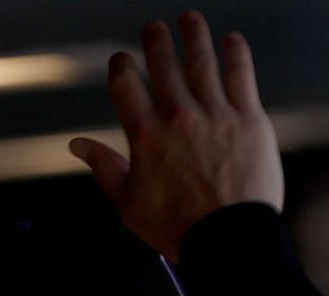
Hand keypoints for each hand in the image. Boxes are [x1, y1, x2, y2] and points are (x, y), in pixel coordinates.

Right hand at [70, 12, 281, 259]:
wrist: (231, 240)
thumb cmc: (182, 228)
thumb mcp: (130, 203)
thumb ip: (105, 168)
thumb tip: (77, 146)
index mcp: (145, 133)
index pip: (125, 84)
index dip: (121, 67)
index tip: (122, 60)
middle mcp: (179, 116)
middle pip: (163, 65)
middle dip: (157, 42)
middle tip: (155, 28)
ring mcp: (216, 115)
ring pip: (202, 63)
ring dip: (194, 36)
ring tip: (190, 19)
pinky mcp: (250, 122)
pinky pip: (242, 78)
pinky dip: (236, 55)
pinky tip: (233, 41)